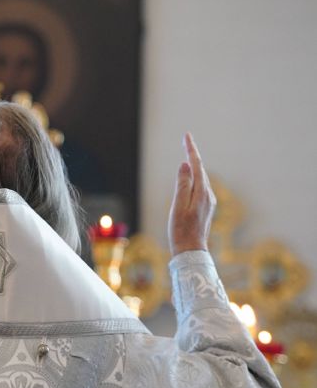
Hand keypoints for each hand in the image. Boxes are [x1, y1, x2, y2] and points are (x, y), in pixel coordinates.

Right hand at [168, 132, 215, 256]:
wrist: (191, 251)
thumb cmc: (181, 230)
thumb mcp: (178, 206)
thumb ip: (183, 184)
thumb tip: (186, 165)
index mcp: (201, 192)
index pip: (197, 165)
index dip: (191, 149)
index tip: (187, 135)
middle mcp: (208, 195)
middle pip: (200, 169)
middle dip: (193, 154)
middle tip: (186, 139)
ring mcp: (208, 202)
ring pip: (201, 179)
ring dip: (194, 166)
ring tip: (188, 153)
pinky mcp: (205, 208)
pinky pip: (200, 187)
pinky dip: (194, 178)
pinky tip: (191, 178)